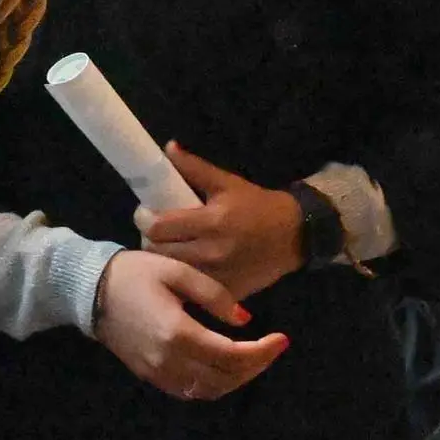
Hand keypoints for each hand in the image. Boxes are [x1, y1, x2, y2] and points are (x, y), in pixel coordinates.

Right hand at [90, 250, 288, 401]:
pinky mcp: (150, 376)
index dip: (263, 352)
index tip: (282, 338)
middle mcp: (169, 360)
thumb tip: (245, 321)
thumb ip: (214, 295)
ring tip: (255, 357)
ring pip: (209, 390)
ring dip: (237, 378)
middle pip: (225, 378)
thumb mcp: (178, 270)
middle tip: (274, 347)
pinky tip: (226, 366)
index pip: (232, 355)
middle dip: (256, 365)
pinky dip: (215, 384)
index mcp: (178, 332)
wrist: (89, 290)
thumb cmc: (135, 273)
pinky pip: (190, 391)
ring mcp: (158, 372)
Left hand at [146, 144, 306, 301]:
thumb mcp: (228, 183)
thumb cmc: (258, 206)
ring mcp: (218, 276)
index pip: (157, 226)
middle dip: (149, 239)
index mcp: (211, 222)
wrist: (295, 235)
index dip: (144, 218)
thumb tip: (168, 146)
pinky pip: (191, 287)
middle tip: (155, 231)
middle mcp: (212, 252)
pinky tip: (187, 266)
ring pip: (170, 271)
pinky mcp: (225, 292)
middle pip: (157, 251)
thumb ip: (195, 167)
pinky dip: (184, 277)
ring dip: (164, 259)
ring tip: (169, 247)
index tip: (145, 212)